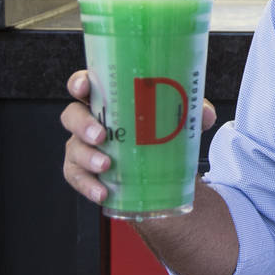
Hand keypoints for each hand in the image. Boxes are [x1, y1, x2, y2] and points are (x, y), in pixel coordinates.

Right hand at [60, 70, 217, 204]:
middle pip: (72, 115)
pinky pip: (78, 178)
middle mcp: (91, 120)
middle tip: (101, 135)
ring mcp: (83, 146)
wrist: (159, 167)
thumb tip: (203, 114)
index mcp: (108, 99)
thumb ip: (191, 112)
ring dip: (87, 157)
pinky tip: (103, 192)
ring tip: (106, 165)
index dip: (79, 83)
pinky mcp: (84, 172)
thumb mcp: (178, 118)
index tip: (84, 86)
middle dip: (82, 124)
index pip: (85, 84)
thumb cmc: (159, 130)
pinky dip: (89, 186)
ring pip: (73, 148)